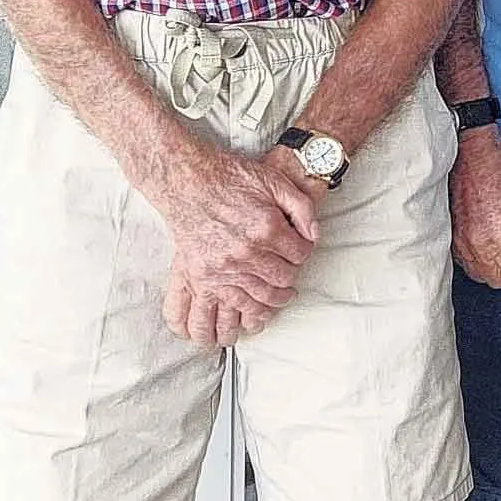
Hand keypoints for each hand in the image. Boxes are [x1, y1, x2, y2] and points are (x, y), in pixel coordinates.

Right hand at [148, 142, 319, 333]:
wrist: (187, 180)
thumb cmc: (229, 177)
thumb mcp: (275, 181)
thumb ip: (302, 208)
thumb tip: (314, 235)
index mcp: (268, 229)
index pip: (301, 255)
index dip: (304, 252)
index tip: (298, 251)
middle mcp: (247, 253)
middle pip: (282, 282)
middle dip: (289, 280)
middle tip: (288, 278)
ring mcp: (223, 269)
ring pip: (257, 302)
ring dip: (269, 305)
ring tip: (274, 301)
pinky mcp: (201, 279)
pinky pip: (222, 311)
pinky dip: (236, 321)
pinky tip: (245, 322)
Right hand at [450, 127, 500, 287]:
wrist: (471, 154)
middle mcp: (481, 244)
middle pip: (499, 281)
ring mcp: (462, 243)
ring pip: (482, 276)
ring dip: (493, 265)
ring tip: (498, 239)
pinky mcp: (451, 239)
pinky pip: (467, 265)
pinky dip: (478, 258)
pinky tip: (484, 238)